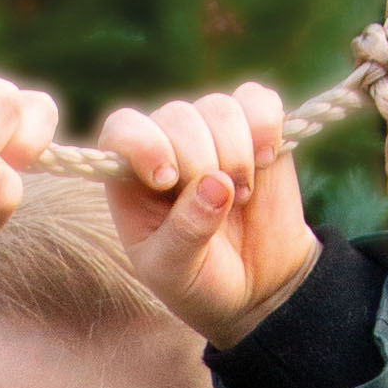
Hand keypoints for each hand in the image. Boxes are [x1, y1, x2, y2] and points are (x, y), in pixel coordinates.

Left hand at [94, 82, 320, 348]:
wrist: (258, 287)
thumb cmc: (200, 281)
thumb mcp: (177, 273)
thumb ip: (186, 232)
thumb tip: (215, 184)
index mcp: (131, 178)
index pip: (121, 129)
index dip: (143, 143)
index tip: (167, 180)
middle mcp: (167, 144)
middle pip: (176, 116)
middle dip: (201, 161)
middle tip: (221, 204)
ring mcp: (211, 132)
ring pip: (219, 107)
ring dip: (235, 153)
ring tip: (240, 195)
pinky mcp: (255, 127)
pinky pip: (258, 100)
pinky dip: (266, 126)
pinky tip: (266, 160)